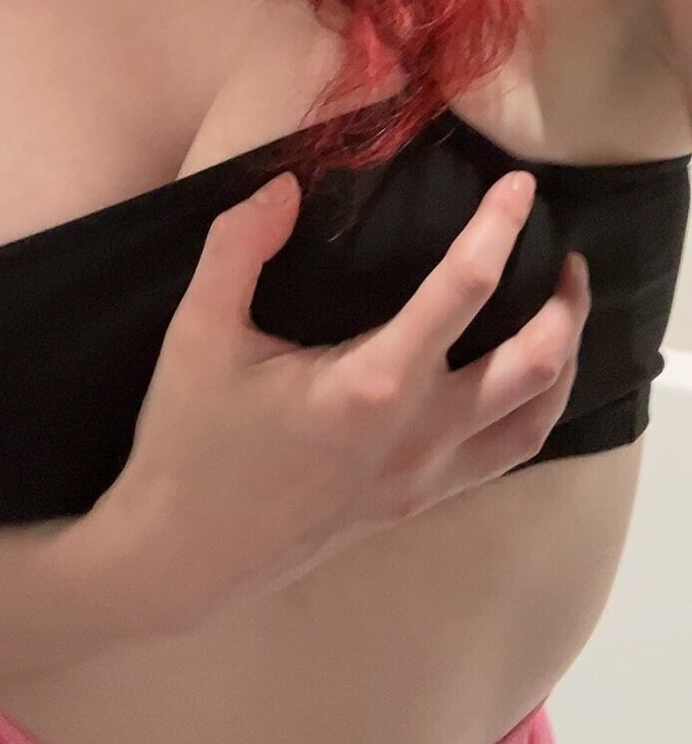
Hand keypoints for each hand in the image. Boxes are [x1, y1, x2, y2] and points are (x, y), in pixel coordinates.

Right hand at [93, 167, 588, 629]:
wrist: (179, 558)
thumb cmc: (188, 443)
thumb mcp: (197, 331)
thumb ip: (239, 245)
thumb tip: (287, 185)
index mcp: (371, 384)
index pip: (464, 289)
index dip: (498, 228)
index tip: (518, 186)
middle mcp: (417, 432)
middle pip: (534, 362)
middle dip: (564, 303)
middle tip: (564, 254)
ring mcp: (424, 475)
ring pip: (536, 417)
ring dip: (563, 359)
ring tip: (561, 313)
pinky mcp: (416, 502)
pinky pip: (503, 454)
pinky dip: (532, 409)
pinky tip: (516, 382)